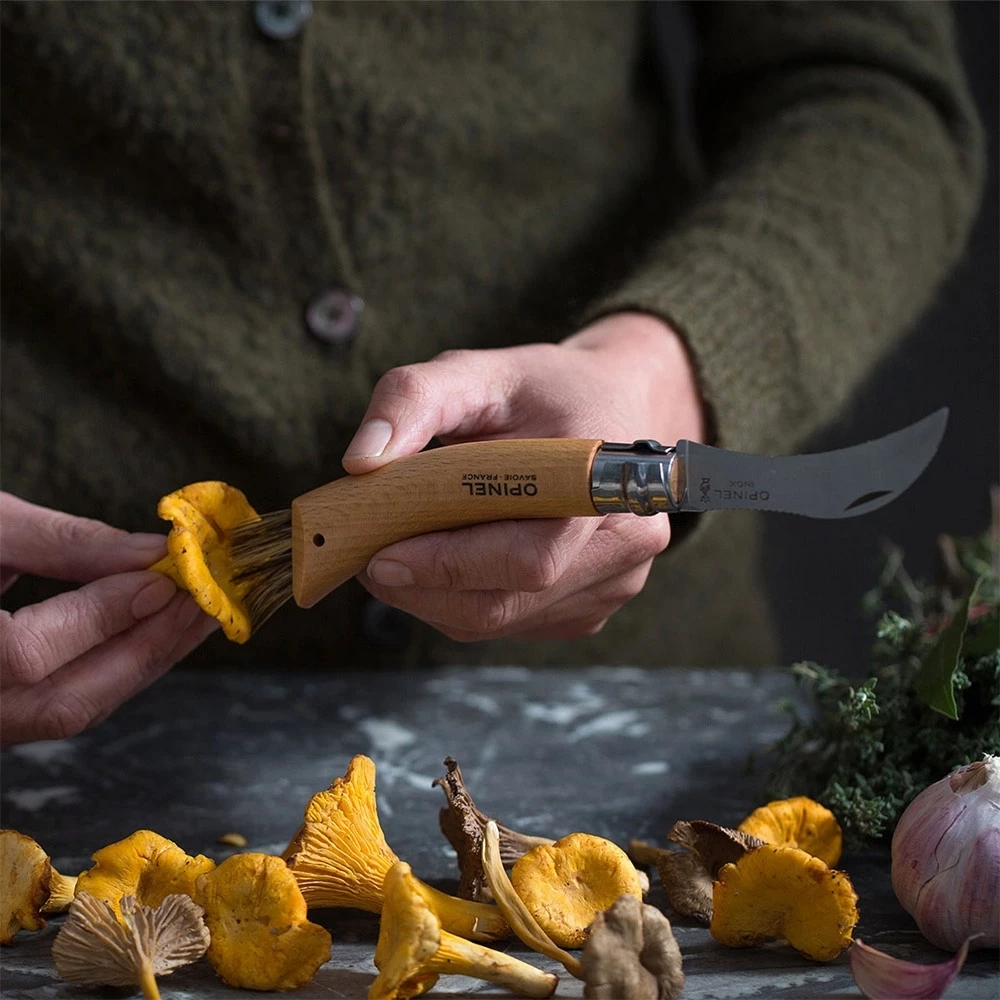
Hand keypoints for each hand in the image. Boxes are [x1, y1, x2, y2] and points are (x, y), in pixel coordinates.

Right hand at [0, 494, 217, 745]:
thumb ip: (64, 544)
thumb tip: (152, 554)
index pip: (25, 656)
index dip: (103, 616)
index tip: (166, 576)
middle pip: (62, 703)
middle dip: (147, 650)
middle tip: (208, 602)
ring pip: (68, 712)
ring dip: (143, 662)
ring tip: (198, 616)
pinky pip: (62, 705)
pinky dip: (115, 668)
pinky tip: (156, 633)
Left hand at [342, 312, 705, 641]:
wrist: (608, 406)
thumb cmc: (542, 390)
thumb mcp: (477, 371)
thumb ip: (414, 399)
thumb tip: (360, 461)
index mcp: (606, 480)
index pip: (530, 556)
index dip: (449, 565)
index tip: (381, 555)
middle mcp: (626, 542)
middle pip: (507, 601)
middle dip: (423, 588)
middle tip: (368, 559)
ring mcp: (615, 582)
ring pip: (500, 621)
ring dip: (432, 598)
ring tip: (397, 552)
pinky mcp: (591, 606)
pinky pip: (510, 623)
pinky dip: (460, 602)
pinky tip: (444, 560)